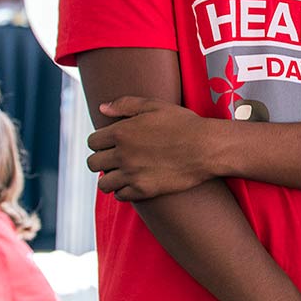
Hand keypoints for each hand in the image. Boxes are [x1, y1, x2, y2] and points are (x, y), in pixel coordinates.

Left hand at [87, 96, 216, 200]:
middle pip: (93, 163)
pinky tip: (133, 183)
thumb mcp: (156, 106)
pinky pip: (120, 195)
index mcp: (121, 132)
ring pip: (103, 183)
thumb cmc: (185, 124)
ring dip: (110, 178)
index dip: (100, 143)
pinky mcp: (143, 190)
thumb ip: (126, 104)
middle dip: (102, 161)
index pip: (92, 142)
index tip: (111, 144)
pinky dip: (123, 191)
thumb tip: (102, 108)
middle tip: (116, 159)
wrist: (208, 148)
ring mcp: (132, 174)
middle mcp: (122, 154)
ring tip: (122, 174)